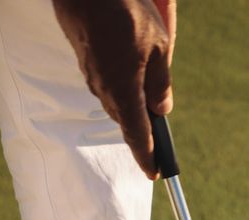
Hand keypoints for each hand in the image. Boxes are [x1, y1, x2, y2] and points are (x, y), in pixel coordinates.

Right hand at [52, 0, 175, 178]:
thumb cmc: (124, 11)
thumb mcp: (158, 45)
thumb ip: (161, 82)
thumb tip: (162, 109)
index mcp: (125, 94)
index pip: (138, 138)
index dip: (147, 157)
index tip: (155, 173)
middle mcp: (105, 92)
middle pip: (129, 120)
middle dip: (143, 123)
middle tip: (159, 126)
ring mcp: (92, 79)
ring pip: (118, 100)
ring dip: (132, 96)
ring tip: (144, 76)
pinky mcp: (86, 64)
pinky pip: (108, 83)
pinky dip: (121, 81)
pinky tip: (129, 61)